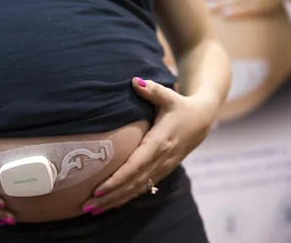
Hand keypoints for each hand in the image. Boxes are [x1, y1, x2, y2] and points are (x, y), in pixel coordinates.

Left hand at [82, 78, 217, 214]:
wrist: (202, 120)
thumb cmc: (180, 106)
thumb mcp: (169, 96)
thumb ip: (152, 90)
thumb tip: (134, 81)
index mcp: (160, 142)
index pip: (135, 165)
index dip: (117, 179)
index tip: (98, 188)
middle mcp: (161, 159)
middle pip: (132, 183)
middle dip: (109, 196)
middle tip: (87, 206)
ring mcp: (163, 168)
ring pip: (137, 189)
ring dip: (115, 201)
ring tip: (93, 209)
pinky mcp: (162, 171)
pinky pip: (142, 187)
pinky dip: (126, 197)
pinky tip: (110, 205)